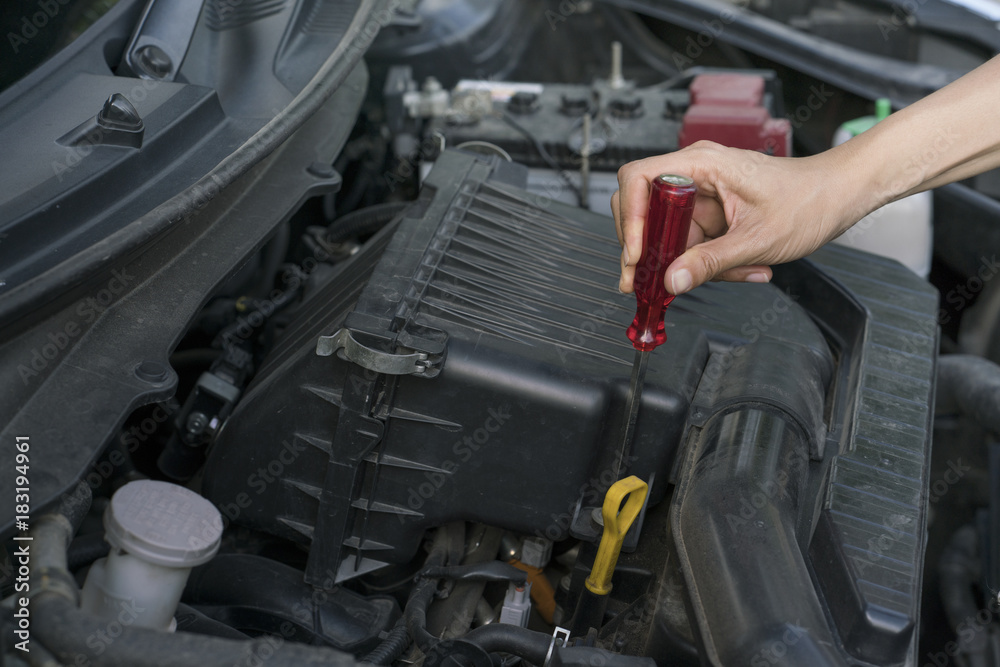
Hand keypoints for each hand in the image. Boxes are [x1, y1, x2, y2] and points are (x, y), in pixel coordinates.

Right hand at [612, 141, 870, 293]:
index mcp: (701, 164)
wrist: (839, 195)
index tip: (636, 253)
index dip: (630, 217)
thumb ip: (710, 263)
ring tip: (732, 273)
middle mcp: (694, 175)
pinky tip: (743, 269)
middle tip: (649, 283)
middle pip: (643, 210)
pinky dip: (709, 264)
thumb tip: (671, 281)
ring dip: (688, 264)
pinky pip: (692, 244)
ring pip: (668, 235)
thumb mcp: (757, 239)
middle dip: (647, 251)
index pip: (638, 179)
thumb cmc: (809, 199)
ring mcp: (700, 196)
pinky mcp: (710, 216)